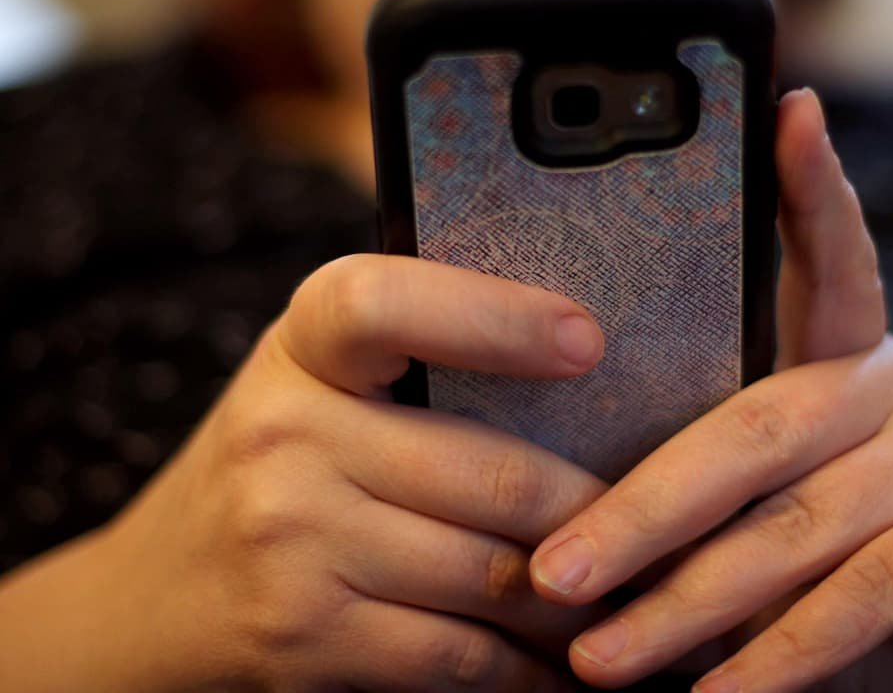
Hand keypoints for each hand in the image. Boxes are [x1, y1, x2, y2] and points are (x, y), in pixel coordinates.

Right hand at [0, 255, 611, 691]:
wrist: (147, 603)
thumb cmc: (275, 467)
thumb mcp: (318, 385)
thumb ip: (416, 364)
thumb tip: (585, 361)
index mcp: (299, 345)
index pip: (384, 304)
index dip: (492, 318)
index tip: (587, 341)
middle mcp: (284, 434)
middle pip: (492, 474)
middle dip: (600, 512)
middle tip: (676, 524)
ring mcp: (290, 543)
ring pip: (494, 574)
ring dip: (585, 599)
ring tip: (649, 597)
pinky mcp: (305, 639)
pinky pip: (460, 657)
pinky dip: (533, 670)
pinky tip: (575, 665)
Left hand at [527, 93, 892, 691]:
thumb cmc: (875, 581)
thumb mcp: (796, 514)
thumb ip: (728, 492)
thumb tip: (578, 527)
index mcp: (851, 360)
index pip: (825, 262)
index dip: (806, 191)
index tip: (786, 110)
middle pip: (753, 427)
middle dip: (641, 511)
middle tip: (550, 576)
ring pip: (799, 522)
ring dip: (690, 603)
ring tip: (602, 659)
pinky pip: (870, 589)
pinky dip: (786, 654)